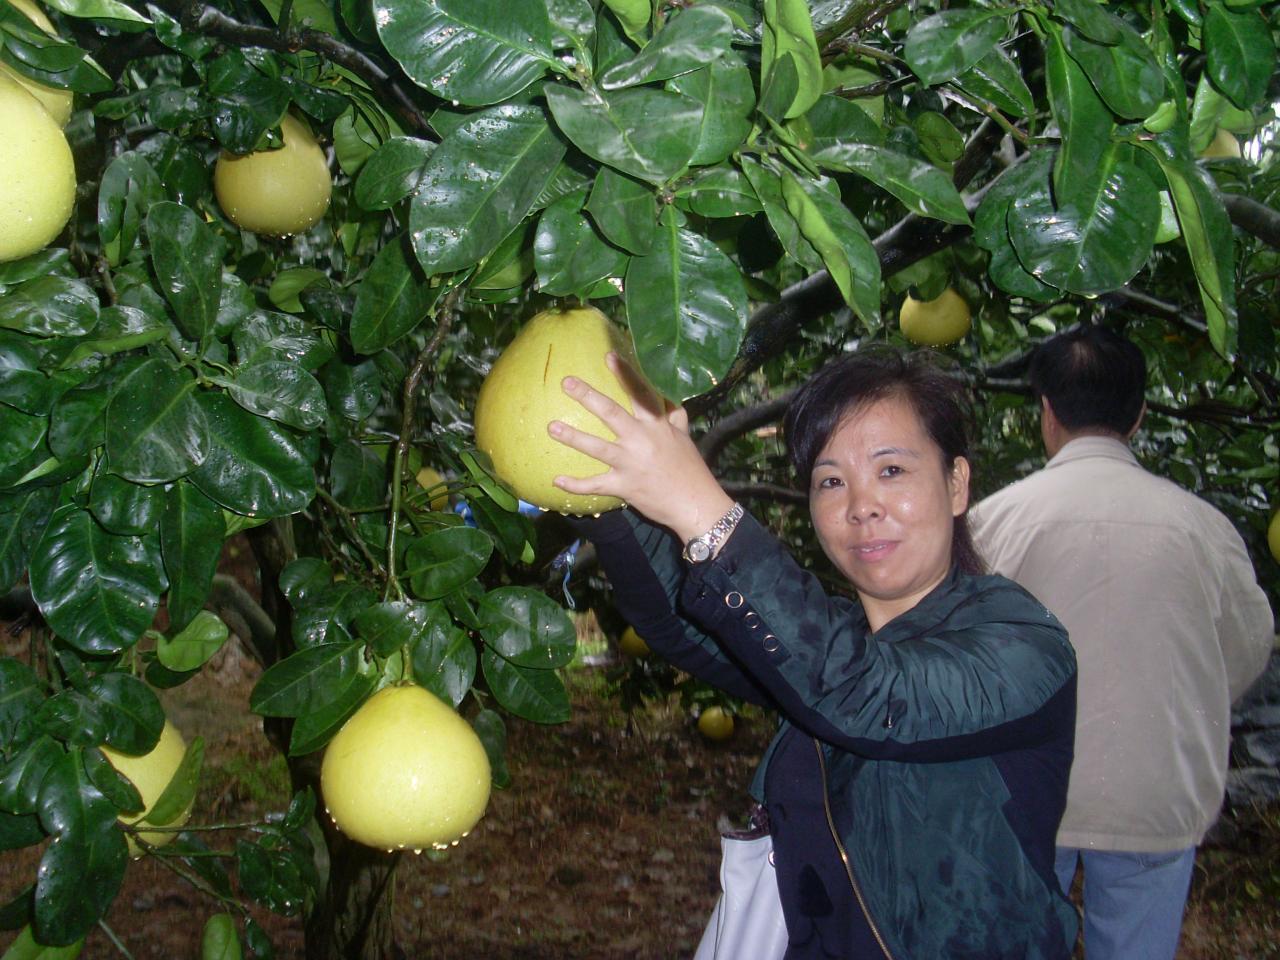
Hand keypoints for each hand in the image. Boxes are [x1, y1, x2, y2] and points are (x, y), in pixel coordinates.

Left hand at [548, 352, 734, 539]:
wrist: (694, 504)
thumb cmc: (690, 469)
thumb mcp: (684, 437)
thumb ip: (674, 415)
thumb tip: (670, 396)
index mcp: (657, 426)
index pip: (640, 393)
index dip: (626, 374)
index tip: (609, 356)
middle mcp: (641, 440)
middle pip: (611, 413)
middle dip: (588, 396)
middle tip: (566, 383)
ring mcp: (630, 464)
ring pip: (597, 447)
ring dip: (573, 437)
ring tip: (552, 427)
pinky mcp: (624, 486)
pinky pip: (595, 485)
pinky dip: (576, 484)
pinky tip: (556, 480)